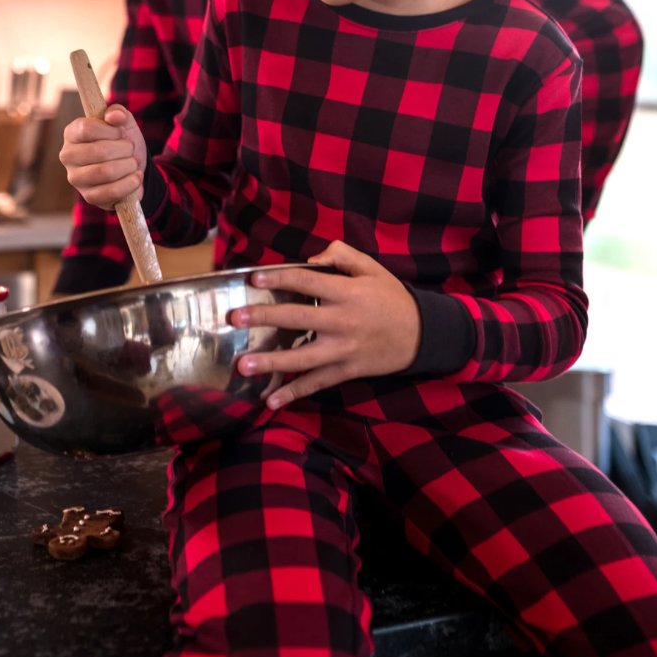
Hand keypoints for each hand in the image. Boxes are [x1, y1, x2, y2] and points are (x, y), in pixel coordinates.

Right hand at [59, 105, 146, 209]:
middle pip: (99, 151)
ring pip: (106, 172)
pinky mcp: (89, 197)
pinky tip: (135, 177)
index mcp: (72, 133)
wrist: (132, 167)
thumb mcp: (123, 122)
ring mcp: (76, 178)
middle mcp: (68, 156)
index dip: (110, 130)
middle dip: (124, 149)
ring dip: (128, 166)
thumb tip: (114, 116)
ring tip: (133, 163)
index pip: (87, 128)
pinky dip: (130, 184)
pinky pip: (111, 192)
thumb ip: (119, 113)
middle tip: (131, 149)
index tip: (120, 133)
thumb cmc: (122, 141)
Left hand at [229, 241, 420, 407]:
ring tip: (243, 364)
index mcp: (347, 293)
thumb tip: (311, 258)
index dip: (280, 279)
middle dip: (265, 317)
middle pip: (298, 318)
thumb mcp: (372, 268)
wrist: (422, 335)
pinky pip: (317, 382)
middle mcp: (342, 321)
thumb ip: (342, 256)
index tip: (253, 279)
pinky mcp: (346, 370)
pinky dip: (294, 392)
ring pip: (303, 357)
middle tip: (235, 317)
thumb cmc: (392, 298)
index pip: (307, 283)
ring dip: (271, 362)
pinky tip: (270, 400)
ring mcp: (343, 350)